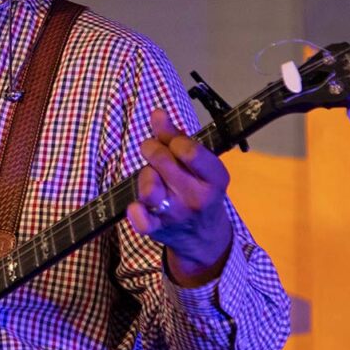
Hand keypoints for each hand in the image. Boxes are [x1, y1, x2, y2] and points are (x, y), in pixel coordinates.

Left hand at [127, 109, 232, 286]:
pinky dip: (135, 212)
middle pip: (163, 161)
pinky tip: (136, 206)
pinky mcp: (158, 229)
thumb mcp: (200, 163)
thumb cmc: (199, 188)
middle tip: (152, 150)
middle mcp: (197, 197)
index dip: (172, 139)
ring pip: (148, 187)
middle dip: (152, 149)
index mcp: (214, 178)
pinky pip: (141, 221)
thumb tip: (157, 113)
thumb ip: (177, 136)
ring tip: (150, 176)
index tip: (172, 142)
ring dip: (145, 175)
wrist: (204, 236)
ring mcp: (176, 214)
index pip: (188, 150)